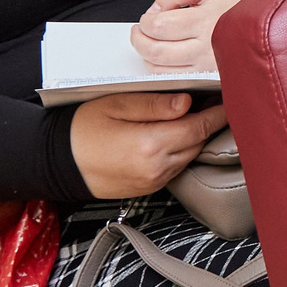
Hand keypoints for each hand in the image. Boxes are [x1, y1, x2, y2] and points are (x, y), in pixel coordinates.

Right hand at [70, 91, 226, 198]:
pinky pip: (176, 167)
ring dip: (195, 137)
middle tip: (213, 101)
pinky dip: (181, 151)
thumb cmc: (82, 130)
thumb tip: (187, 102)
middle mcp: (158, 168)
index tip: (229, 98)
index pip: (200, 127)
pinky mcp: (149, 188)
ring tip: (193, 115)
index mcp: (151, 145)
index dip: (218, 113)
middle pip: (199, 142)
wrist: (57, 163)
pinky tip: (174, 135)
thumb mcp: (116, 106)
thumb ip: (154, 104)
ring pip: (190, 155)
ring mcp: (154, 181)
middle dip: (209, 123)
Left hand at [131, 0, 252, 69]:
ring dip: (147, 54)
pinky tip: (164, 54)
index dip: (146, 21)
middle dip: (139, 39)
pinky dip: (161, 68)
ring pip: (161, 69)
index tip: (148, 16)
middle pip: (156, 51)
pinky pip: (174, 79)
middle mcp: (208, 46)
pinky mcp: (210, 76)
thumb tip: (155, 10)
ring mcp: (209, 65)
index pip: (160, 26)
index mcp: (207, 19)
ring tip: (150, 41)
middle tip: (139, 30)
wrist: (267, 20)